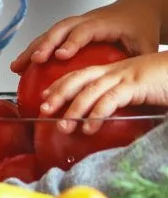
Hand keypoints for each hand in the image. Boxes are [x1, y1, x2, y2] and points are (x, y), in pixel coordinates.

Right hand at [9, 0, 160, 73]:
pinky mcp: (68, 30)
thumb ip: (139, 62)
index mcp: (103, 23)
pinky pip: (48, 38)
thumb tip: (135, 85)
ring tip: (16, 66)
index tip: (60, 55)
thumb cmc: (141, 28)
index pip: (84, 31)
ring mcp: (74, 24)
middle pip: (59, 29)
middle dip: (44, 44)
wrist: (135, 10)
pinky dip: (35, 50)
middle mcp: (84, 20)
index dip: (71, 42)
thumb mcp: (146, 45)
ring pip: (49, 33)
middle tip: (33, 60)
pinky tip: (23, 67)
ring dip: (32, 48)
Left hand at [40, 50, 167, 130]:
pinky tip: (88, 127)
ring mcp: (123, 76)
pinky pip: (111, 99)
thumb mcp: (140, 91)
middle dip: (57, 94)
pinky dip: (97, 113)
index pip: (80, 75)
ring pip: (90, 91)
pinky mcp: (135, 85)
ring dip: (74, 109)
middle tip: (42, 110)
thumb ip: (124, 101)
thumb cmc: (165, 81)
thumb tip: (110, 119)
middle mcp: (114, 70)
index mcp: (113, 70)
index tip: (44, 96)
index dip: (60, 84)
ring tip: (62, 126)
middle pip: (77, 79)